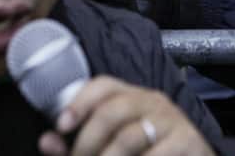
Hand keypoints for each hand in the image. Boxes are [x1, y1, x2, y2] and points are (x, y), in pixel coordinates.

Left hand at [38, 75, 213, 155]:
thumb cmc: (147, 155)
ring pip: (129, 137)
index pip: (103, 85)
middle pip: (112, 110)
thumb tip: (46, 142)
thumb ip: (78, 146)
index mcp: (133, 97)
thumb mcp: (111, 148)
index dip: (79, 102)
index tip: (60, 126)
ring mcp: (172, 120)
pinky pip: (155, 155)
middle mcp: (153, 101)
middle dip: (87, 141)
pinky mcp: (188, 140)